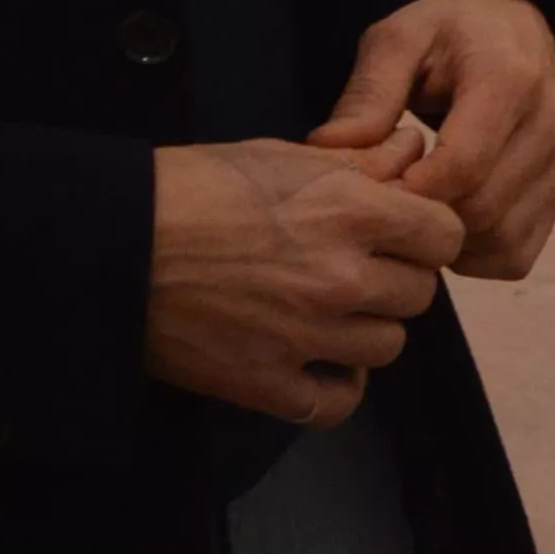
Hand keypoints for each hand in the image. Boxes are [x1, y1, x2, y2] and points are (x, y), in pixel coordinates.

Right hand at [146, 131, 465, 425]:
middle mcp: (341, 279)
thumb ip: (359, 162)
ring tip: (328, 311)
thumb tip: (413, 151)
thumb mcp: (281, 156)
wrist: (109, 242)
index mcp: (351, 213)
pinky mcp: (265, 382)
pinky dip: (335, 387)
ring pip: (387, 347)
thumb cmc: (192, 187)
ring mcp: (306, 336)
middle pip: (419, 294)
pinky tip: (318, 363)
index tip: (401, 235)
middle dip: (395, 279)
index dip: (426, 234)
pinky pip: (337, 403)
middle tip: (355, 269)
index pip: (444, 235)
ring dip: (367, 330)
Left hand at [313, 0, 554, 276]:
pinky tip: (448, 229)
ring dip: (451, 243)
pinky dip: (479, 256)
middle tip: (385, 207)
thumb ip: (368, 93)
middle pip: (485, 208)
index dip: (411, 192)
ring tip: (415, 216)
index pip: (464, 164)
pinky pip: (520, 252)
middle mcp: (551, 123)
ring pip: (504, 237)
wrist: (513, 27)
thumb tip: (331, 149)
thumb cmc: (447, 32)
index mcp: (510, 79)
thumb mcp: (397, 40)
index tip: (371, 190)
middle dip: (426, 219)